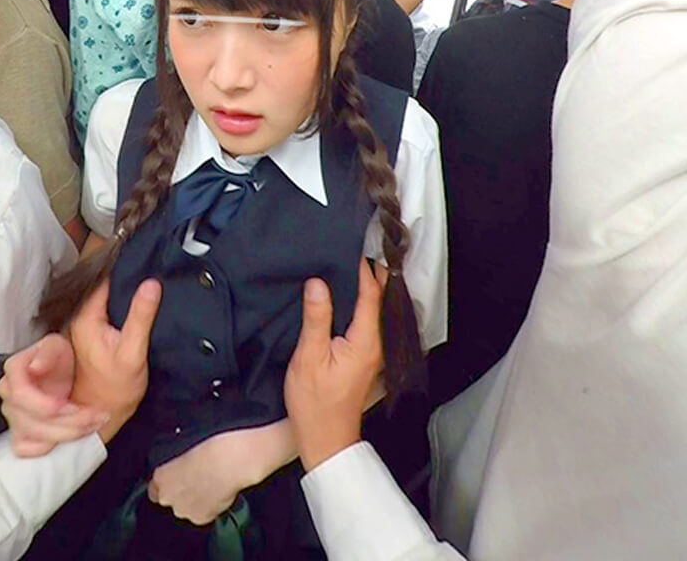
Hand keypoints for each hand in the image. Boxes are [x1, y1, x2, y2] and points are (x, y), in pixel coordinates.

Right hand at [0, 334, 109, 457]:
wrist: (71, 372)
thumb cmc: (62, 358)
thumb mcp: (58, 345)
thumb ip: (47, 352)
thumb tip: (35, 366)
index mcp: (15, 370)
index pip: (20, 395)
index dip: (46, 406)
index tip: (71, 406)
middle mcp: (10, 394)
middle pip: (29, 421)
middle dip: (67, 421)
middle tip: (94, 415)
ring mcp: (14, 415)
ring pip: (33, 437)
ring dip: (68, 433)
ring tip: (93, 422)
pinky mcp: (22, 433)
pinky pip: (27, 449)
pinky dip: (52, 446)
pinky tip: (72, 434)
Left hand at [69, 279, 161, 443]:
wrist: (105, 416)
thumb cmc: (117, 389)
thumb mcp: (134, 350)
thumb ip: (141, 315)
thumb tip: (151, 284)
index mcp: (85, 320)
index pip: (105, 283)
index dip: (126, 276)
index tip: (146, 273)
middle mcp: (79, 322)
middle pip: (105, 292)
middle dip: (126, 288)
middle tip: (150, 287)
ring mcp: (83, 332)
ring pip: (106, 304)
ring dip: (124, 302)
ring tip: (144, 303)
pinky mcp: (90, 341)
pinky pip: (106, 318)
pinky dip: (120, 315)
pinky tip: (133, 321)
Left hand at [148, 423, 287, 524]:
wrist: (230, 460)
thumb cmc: (211, 445)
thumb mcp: (184, 446)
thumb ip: (176, 463)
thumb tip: (180, 467)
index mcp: (160, 477)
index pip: (154, 489)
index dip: (167, 484)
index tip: (177, 479)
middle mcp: (167, 496)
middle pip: (170, 499)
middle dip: (181, 492)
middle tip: (198, 480)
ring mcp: (183, 510)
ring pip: (186, 508)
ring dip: (194, 501)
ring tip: (211, 485)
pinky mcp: (200, 518)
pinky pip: (202, 515)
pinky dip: (209, 507)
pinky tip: (218, 494)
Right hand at [284, 259, 385, 471]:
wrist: (325, 439)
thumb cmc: (315, 403)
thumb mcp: (309, 357)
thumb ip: (316, 318)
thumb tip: (319, 283)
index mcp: (365, 341)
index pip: (371, 294)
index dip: (363, 268)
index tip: (352, 247)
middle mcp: (375, 345)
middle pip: (377, 300)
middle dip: (368, 274)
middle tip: (352, 249)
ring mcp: (372, 353)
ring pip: (372, 311)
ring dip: (364, 289)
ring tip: (348, 267)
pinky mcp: (364, 359)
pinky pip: (366, 323)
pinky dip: (359, 306)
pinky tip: (343, 300)